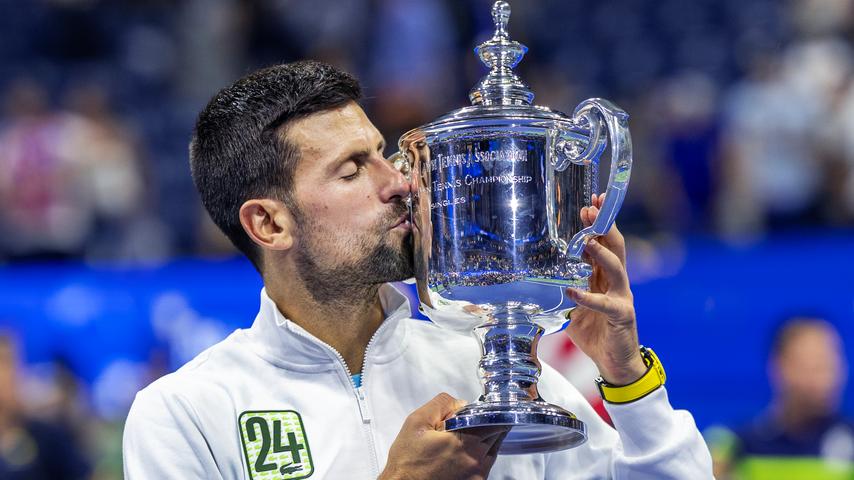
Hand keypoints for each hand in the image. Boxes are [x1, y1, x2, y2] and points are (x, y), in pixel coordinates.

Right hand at [379, 393, 507, 479]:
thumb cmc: (407, 461)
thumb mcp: (416, 422)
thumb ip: (441, 405)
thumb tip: (461, 404)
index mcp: (464, 442)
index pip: (493, 420)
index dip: (490, 411)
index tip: (485, 408)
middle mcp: (475, 461)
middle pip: (496, 435)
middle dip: (488, 425)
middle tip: (473, 422)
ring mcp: (477, 476)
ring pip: (493, 451)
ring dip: (485, 441)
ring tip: (465, 439)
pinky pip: (486, 467)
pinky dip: (480, 457)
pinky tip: (463, 455)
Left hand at [564, 193, 646, 385]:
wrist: (616, 363)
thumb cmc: (595, 333)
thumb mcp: (574, 308)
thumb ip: (563, 292)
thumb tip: (536, 282)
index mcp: (605, 278)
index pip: (604, 245)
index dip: (598, 225)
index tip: (588, 206)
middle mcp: (616, 283)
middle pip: (615, 247)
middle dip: (604, 226)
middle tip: (592, 208)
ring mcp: (622, 297)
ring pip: (617, 268)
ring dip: (602, 252)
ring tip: (587, 240)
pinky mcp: (622, 315)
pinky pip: (604, 304)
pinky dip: (587, 297)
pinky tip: (572, 292)